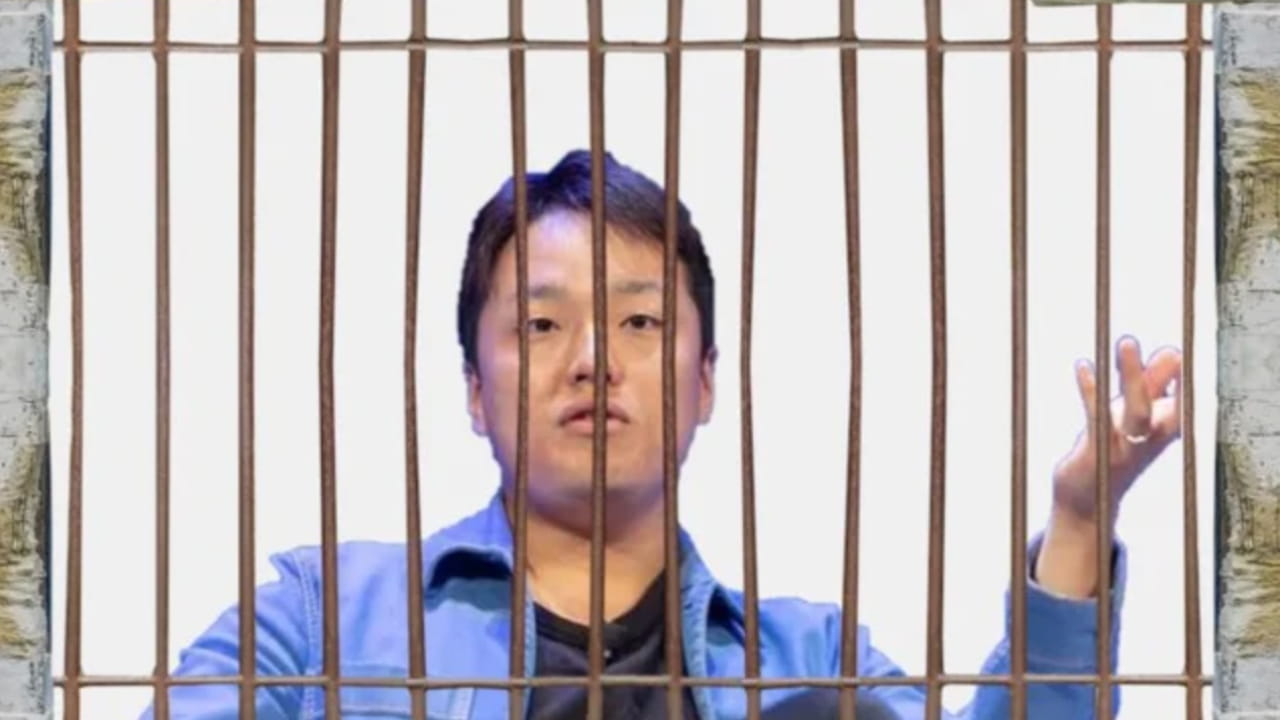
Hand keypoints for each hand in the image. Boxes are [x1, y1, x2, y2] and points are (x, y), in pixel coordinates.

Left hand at [1050, 335, 1182, 526]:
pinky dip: (1091, 388)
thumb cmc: (1114, 450)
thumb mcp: (1137, 416)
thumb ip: (1153, 385)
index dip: (1187, 379)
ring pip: (1136, 410)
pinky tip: (1084, 364)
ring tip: (1128, 341)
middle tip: (1170, 348)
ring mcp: (1125, 448)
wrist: (1088, 501)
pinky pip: (1096, 416)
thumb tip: (1173, 353)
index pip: (1184, 403)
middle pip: (1164, 405)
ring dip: (1133, 376)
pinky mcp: (1097, 452)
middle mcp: (1150, 440)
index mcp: (1165, 429)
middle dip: (1164, 374)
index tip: (1184, 353)